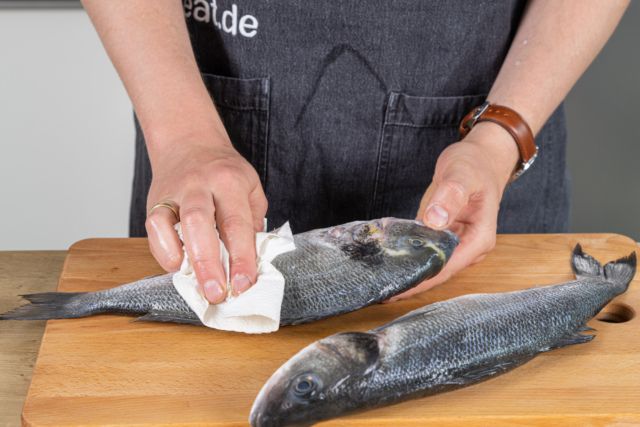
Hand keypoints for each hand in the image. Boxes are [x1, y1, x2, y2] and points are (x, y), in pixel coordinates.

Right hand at [145, 135, 267, 303]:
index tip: (245, 284)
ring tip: (198, 287)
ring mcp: (174, 193)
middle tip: (217, 293)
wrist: (189, 142)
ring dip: (186, 261)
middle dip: (209, 264)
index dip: (242, 258)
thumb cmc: (224, 171)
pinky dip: (163, 251)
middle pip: (201, 225)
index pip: (237, 225)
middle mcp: (200, 185)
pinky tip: (177, 265)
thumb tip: (253, 259)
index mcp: (230, 182)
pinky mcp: (155, 202)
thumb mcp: (251, 188)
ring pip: (173, 226)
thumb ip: (254, 222)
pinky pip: (153, 228)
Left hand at [388, 122, 519, 301]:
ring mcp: (456, 243)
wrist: (480, 158)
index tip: (396, 290)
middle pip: (438, 272)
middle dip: (411, 282)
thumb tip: (435, 220)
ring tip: (378, 283)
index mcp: (479, 238)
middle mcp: (470, 246)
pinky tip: (386, 264)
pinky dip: (407, 256)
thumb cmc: (474, 164)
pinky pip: (425, 250)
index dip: (422, 280)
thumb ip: (450, 195)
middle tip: (378, 293)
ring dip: (407, 272)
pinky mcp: (443, 236)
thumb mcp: (462, 174)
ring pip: (430, 264)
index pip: (447, 267)